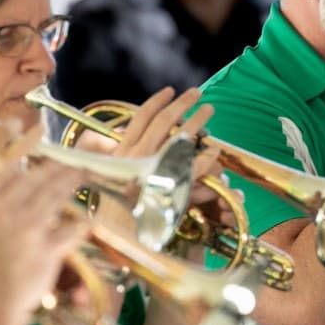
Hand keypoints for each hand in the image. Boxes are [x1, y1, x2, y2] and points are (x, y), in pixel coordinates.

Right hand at [0, 157, 88, 324]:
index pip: (6, 173)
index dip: (25, 162)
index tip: (38, 155)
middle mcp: (4, 211)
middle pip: (36, 181)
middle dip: (57, 168)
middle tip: (71, 161)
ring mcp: (28, 229)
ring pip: (55, 198)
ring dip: (71, 183)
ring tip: (82, 174)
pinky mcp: (47, 249)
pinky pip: (71, 231)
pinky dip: (82, 225)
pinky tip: (90, 218)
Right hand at [87, 86, 214, 236]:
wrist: (116, 234)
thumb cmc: (112, 205)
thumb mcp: (109, 174)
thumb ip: (119, 153)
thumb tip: (123, 133)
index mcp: (123, 151)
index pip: (141, 117)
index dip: (156, 101)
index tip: (170, 90)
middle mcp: (138, 156)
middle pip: (165, 121)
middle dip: (183, 105)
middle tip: (198, 95)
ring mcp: (155, 170)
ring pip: (181, 138)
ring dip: (198, 121)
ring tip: (208, 110)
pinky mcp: (171, 188)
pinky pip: (195, 167)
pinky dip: (206, 157)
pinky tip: (215, 150)